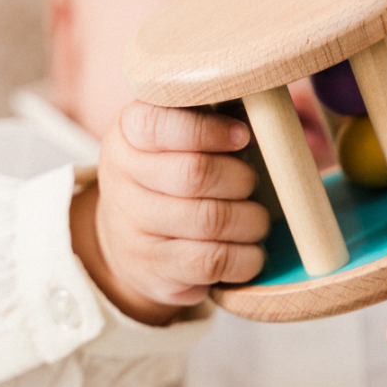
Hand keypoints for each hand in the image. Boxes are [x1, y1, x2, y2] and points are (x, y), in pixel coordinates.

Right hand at [71, 102, 268, 325]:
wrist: (126, 241)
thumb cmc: (167, 174)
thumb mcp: (173, 139)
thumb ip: (210, 118)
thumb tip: (265, 117)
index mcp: (126, 136)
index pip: (160, 125)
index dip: (210, 130)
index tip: (243, 137)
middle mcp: (121, 181)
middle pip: (196, 174)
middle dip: (240, 178)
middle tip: (251, 183)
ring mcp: (133, 230)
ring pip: (211, 220)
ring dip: (251, 220)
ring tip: (256, 218)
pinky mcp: (154, 270)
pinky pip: (213, 261)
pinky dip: (246, 257)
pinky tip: (250, 250)